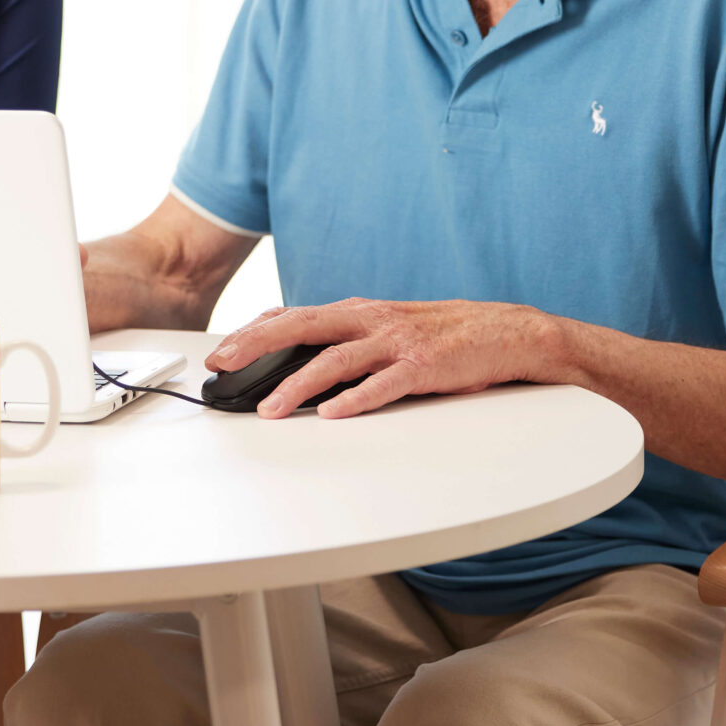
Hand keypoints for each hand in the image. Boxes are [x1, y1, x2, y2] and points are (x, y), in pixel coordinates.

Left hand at [204, 297, 561, 419]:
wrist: (505, 332)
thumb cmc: (443, 334)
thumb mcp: (386, 327)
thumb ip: (344, 338)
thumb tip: (294, 352)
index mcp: (360, 311)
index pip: (294, 315)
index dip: (253, 332)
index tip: (220, 351)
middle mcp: (372, 320)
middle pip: (302, 327)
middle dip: (257, 346)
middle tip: (222, 364)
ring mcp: (397, 342)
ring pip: (336, 360)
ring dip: (297, 384)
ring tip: (268, 408)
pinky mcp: (423, 366)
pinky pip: (383, 385)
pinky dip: (355, 399)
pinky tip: (332, 413)